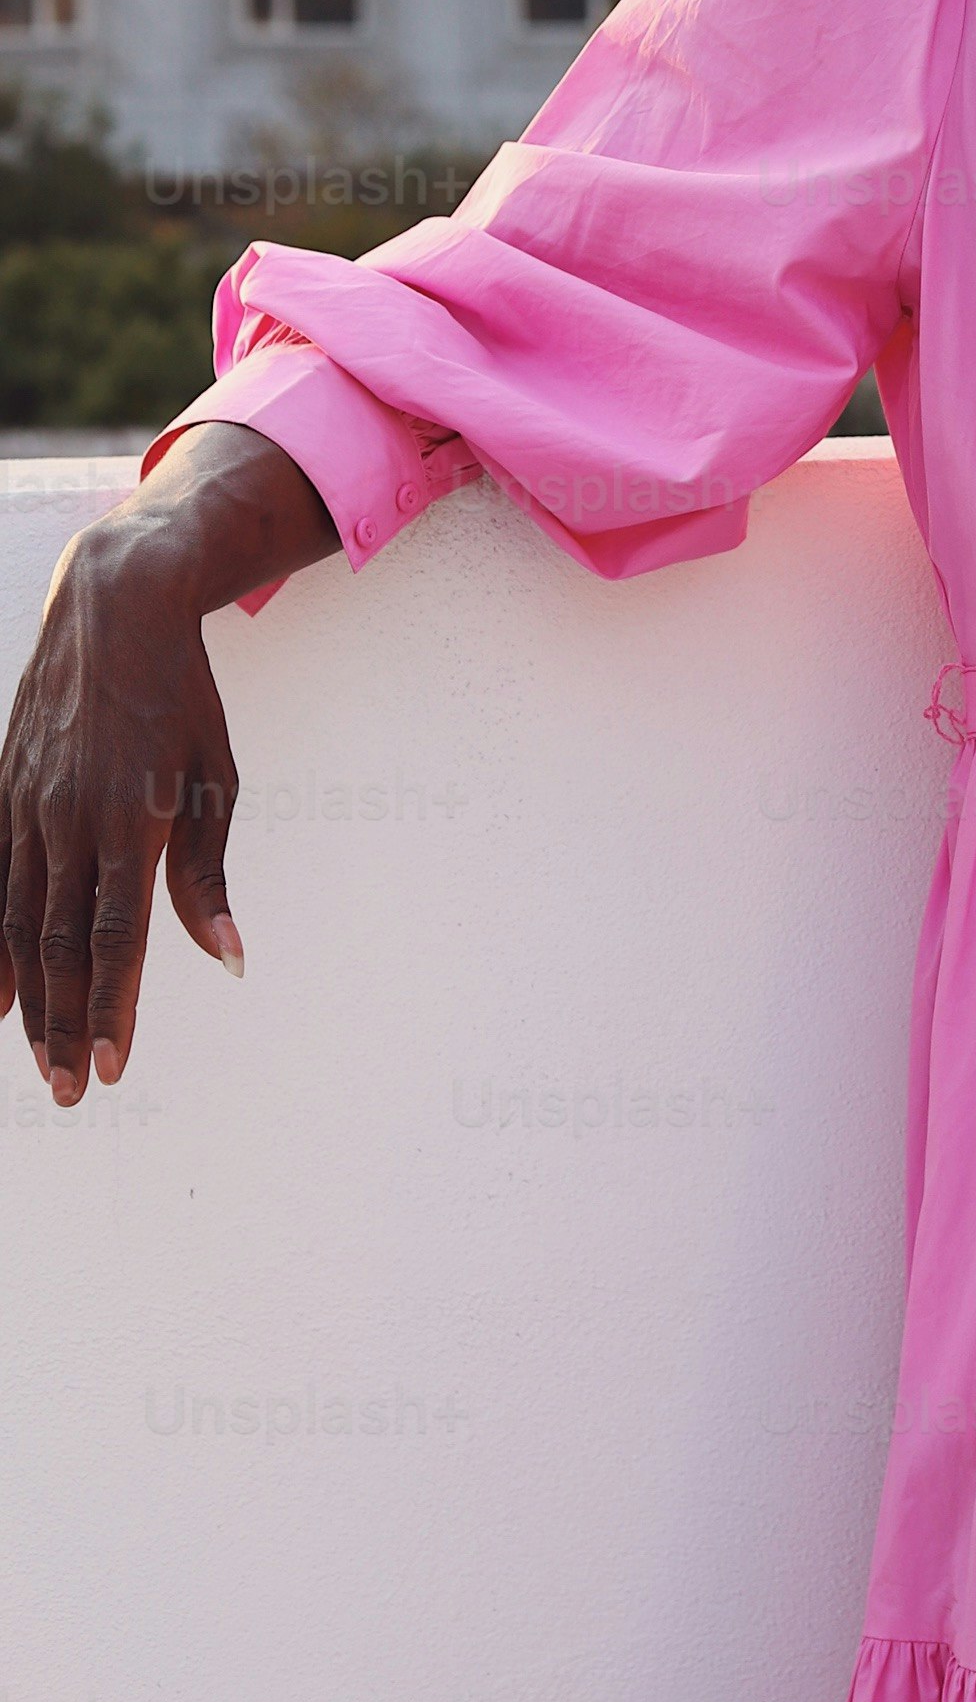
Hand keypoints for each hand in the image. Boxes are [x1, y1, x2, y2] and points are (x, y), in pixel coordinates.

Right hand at [1, 425, 337, 1106]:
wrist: (113, 610)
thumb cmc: (182, 698)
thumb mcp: (215, 776)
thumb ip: (208, 874)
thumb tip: (227, 956)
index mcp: (131, 816)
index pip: (118, 934)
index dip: (115, 1007)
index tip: (117, 1068)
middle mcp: (69, 818)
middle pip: (63, 945)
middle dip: (69, 1025)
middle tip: (77, 1091)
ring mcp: (27, 807)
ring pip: (21, 925)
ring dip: (32, 1001)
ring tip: (43, 1064)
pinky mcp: (3, 795)